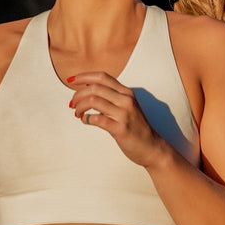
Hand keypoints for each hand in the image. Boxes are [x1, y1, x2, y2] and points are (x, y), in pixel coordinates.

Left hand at [65, 72, 179, 168]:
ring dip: (79, 106)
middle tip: (72, 104)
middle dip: (78, 94)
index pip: (102, 77)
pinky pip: (96, 119)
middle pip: (95, 88)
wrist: (153, 147)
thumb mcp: (127, 107)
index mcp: (126, 93)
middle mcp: (126, 100)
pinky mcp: (120, 129)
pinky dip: (86, 118)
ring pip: (93, 101)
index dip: (84, 76)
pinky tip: (85, 121)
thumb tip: (88, 90)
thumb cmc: (137, 128)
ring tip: (77, 113)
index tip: (71, 80)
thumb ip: (112, 97)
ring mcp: (124, 114)